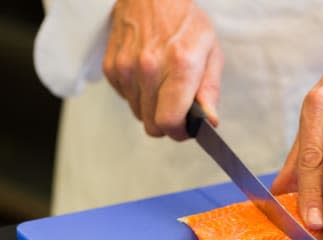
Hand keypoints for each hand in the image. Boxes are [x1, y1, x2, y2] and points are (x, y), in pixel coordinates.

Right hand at [103, 0, 221, 139]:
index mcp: (180, 66)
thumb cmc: (186, 22)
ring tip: (163, 84)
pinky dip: (137, 94)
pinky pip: (125, 98)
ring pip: (138, 114)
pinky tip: (147, 75)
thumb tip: (209, 121)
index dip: (179, 133)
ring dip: (152, 108)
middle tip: (178, 108)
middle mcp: (149, 68)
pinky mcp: (111, 67)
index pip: (169, 122)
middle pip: (152, 124)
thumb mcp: (211, 52)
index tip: (186, 129)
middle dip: (167, 123)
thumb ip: (210, 90)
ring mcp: (126, 67)